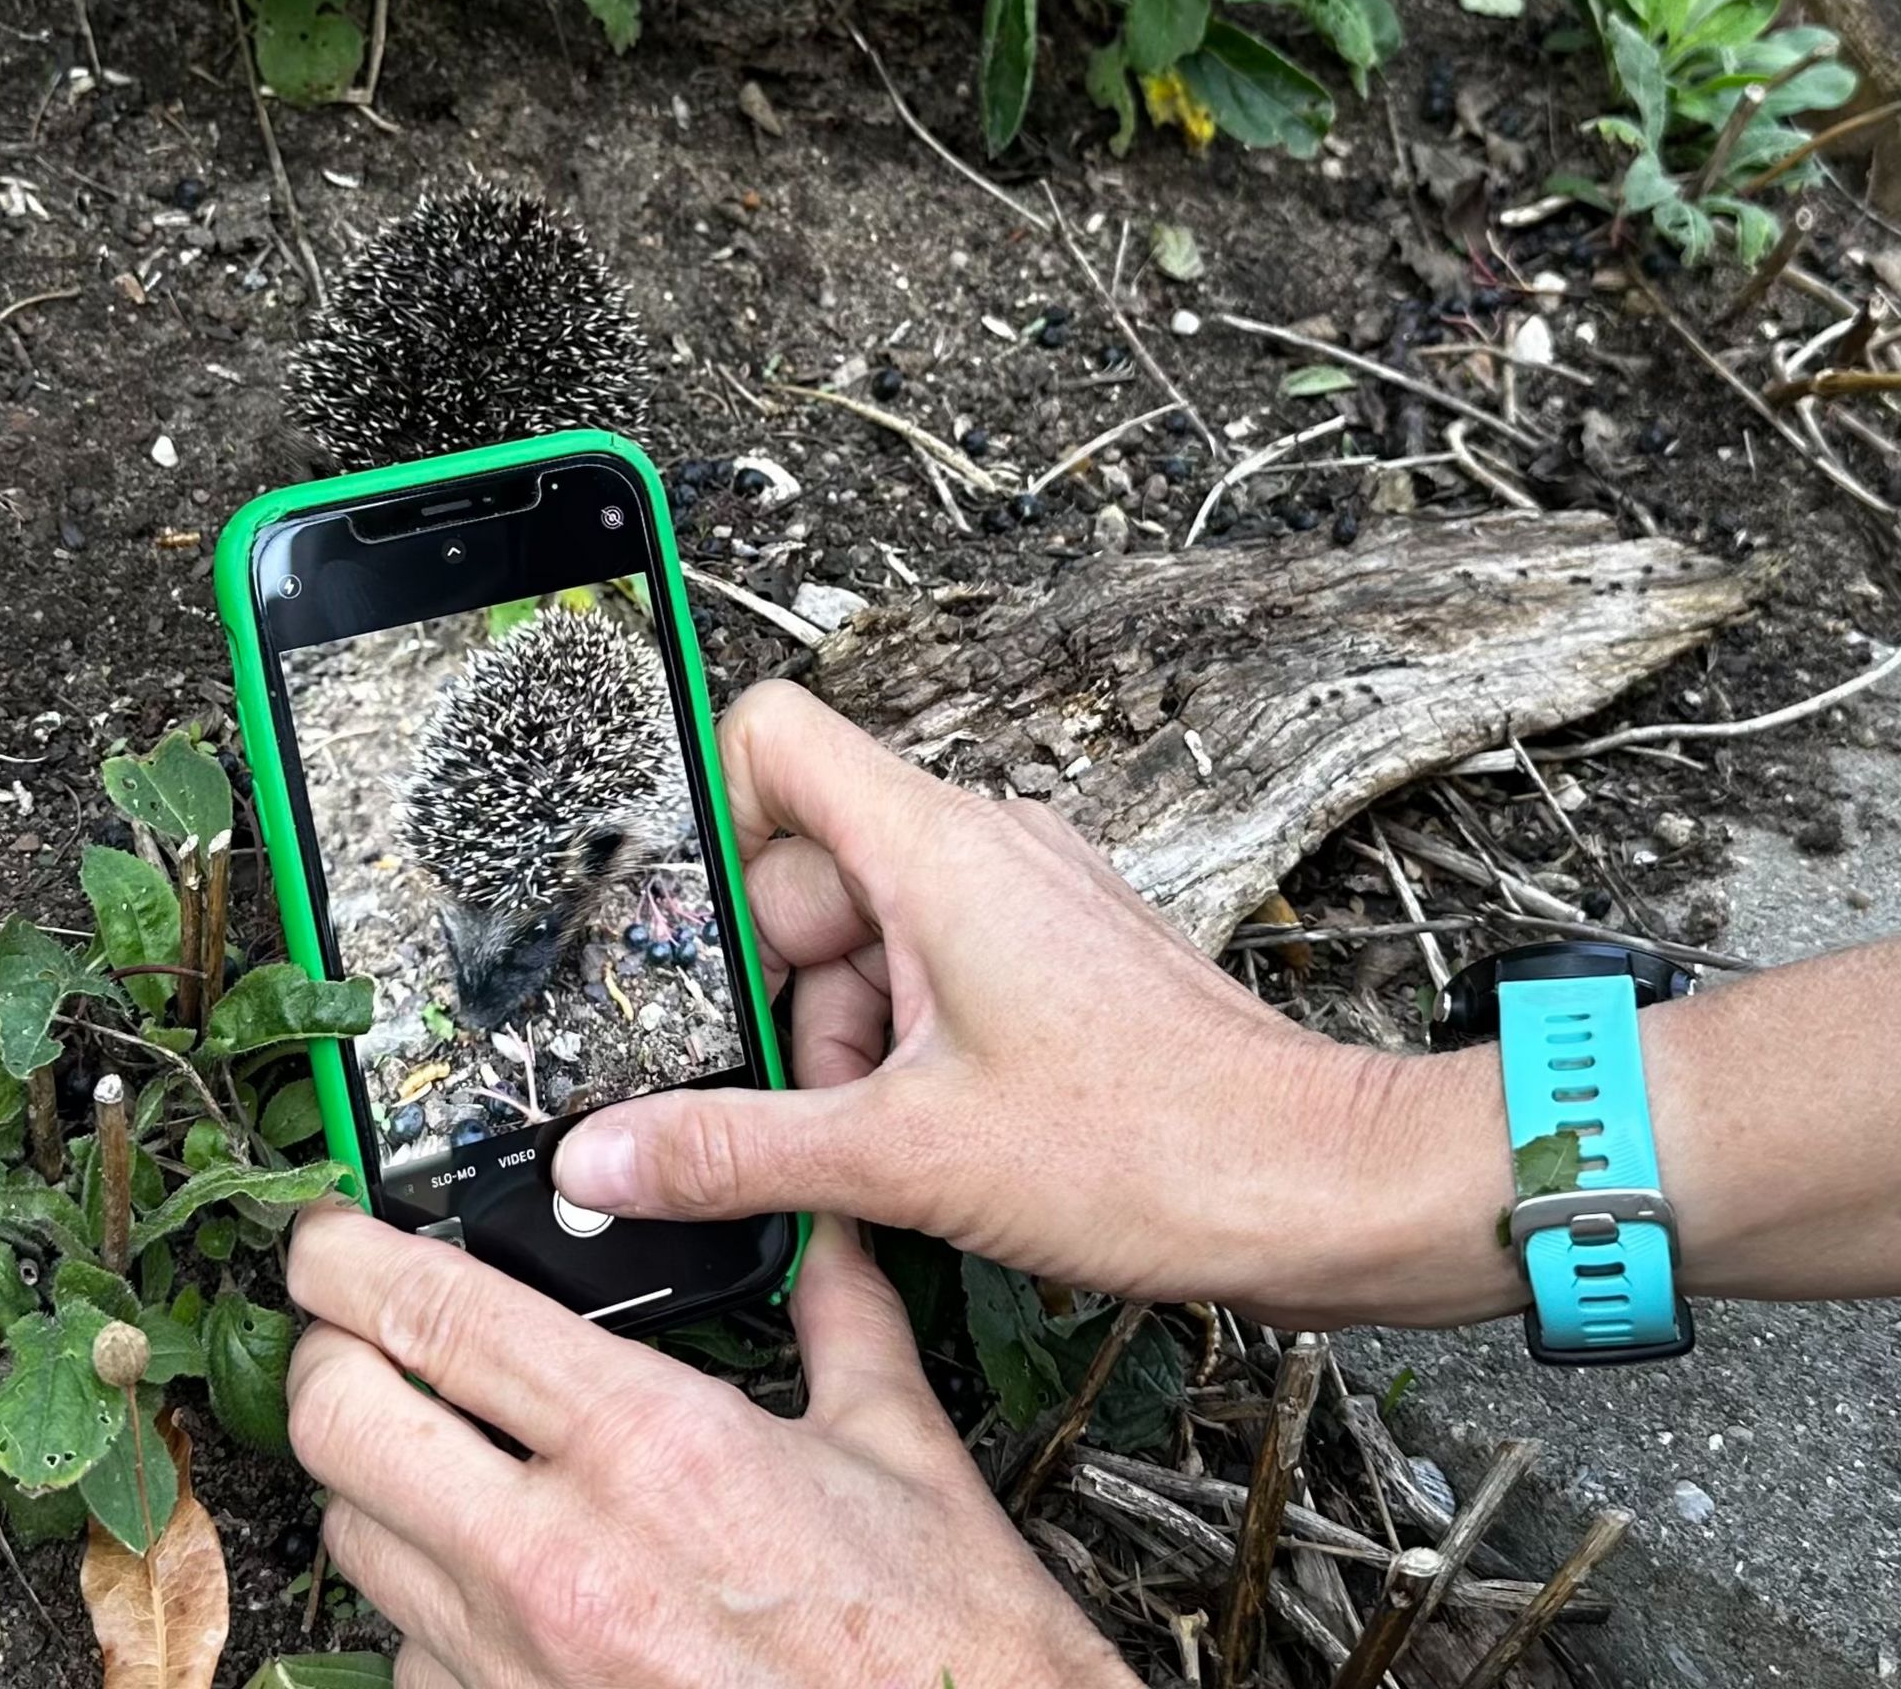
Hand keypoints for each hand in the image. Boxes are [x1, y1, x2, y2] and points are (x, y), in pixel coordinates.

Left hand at [284, 1202, 1132, 1688]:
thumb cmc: (937, 1644)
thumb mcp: (895, 1445)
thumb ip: (839, 1314)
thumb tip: (822, 1235)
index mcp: (648, 1445)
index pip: (435, 1312)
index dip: (346, 1252)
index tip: (322, 1229)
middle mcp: (559, 1557)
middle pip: (339, 1420)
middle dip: (318, 1352)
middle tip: (340, 1323)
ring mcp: (522, 1666)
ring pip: (356, 1538)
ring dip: (370, 1473)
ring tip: (418, 1439)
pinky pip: (410, 1656)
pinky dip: (427, 1604)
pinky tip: (488, 1576)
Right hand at [553, 682, 1520, 1328]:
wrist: (1318, 1188)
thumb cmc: (1156, 1146)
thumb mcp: (903, 1157)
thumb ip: (734, 1150)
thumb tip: (607, 1157)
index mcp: (933, 847)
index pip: (771, 737)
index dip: (706, 815)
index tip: (683, 933)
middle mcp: (977, 846)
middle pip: (801, 869)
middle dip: (783, 992)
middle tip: (810, 1095)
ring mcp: (1019, 898)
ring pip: (863, 936)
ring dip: (843, 1041)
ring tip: (894, 1139)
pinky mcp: (1051, 955)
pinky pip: (928, 971)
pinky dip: (903, 1050)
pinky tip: (933, 1137)